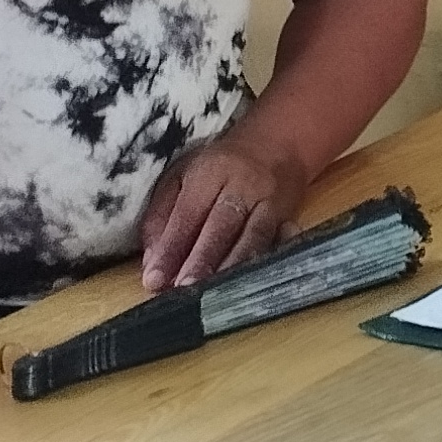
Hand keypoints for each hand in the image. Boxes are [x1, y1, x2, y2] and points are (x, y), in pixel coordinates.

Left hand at [136, 134, 312, 290]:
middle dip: (203, 259)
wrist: (278, 146)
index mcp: (210, 172)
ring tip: (212, 295)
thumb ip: (162, 216)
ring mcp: (271, 202)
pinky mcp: (290, 218)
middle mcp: (243, 185)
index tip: (155, 279)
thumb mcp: (182, 176)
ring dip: (232, 267)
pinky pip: (279, 242)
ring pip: (253, 237)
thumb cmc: (219, 167)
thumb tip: (152, 262)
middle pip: (222, 225)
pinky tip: (251, 283)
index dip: (171, 247)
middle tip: (184, 289)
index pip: (188, 213)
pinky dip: (265, 263)